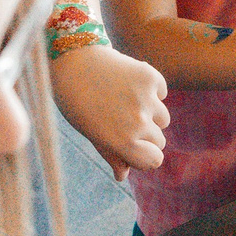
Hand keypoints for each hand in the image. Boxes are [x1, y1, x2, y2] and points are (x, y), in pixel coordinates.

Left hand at [48, 42, 170, 176]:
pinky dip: (151, 91)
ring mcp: (147, 99)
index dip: (145, 156)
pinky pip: (161, 93)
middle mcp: (138, 123)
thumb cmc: (76, 101)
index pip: (154, 161)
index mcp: (122, 142)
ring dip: (151, 113)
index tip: (135, 149)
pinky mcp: (151, 78)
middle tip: (123, 121)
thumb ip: (111, 154)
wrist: (72, 59)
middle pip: (159, 140)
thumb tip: (123, 176)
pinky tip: (129, 83)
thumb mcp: (90, 133)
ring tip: (125, 101)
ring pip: (163, 117)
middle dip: (146, 135)